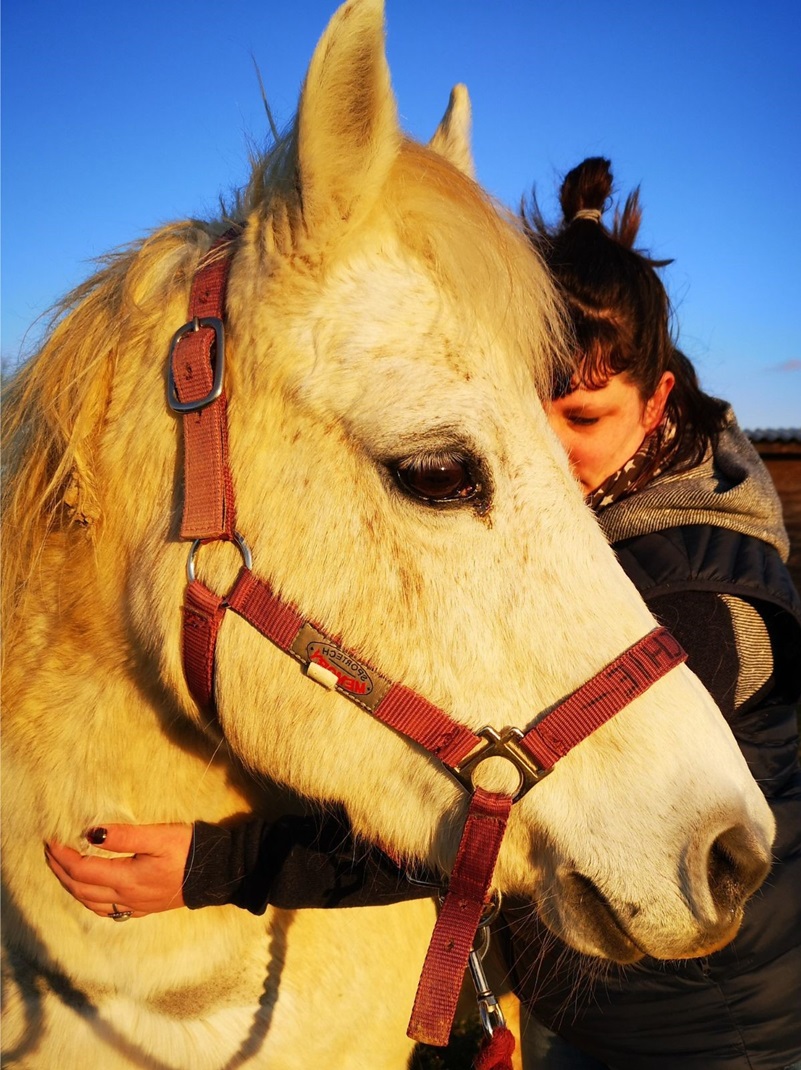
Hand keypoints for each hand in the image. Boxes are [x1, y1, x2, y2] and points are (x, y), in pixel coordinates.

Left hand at [45, 823, 192, 918]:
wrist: (217, 873)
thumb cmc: (189, 850)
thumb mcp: (158, 836)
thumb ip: (125, 836)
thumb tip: (91, 833)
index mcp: (127, 879)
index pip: (83, 869)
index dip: (63, 856)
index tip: (51, 839)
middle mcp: (126, 897)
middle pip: (81, 888)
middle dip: (60, 870)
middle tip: (49, 851)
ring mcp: (134, 905)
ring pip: (90, 902)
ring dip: (71, 886)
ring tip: (62, 869)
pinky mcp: (144, 907)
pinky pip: (106, 910)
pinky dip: (89, 899)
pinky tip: (89, 891)